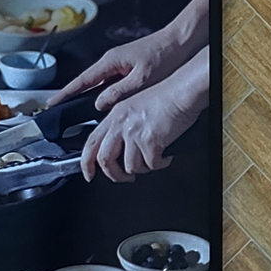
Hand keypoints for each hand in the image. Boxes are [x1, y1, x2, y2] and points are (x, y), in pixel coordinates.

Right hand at [54, 30, 184, 111]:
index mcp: (111, 61)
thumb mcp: (142, 77)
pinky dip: (106, 94)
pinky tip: (107, 106)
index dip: (65, 93)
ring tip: (79, 113)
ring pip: (100, 85)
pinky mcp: (128, 68)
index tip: (51, 103)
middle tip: (60, 113)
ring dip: (90, 97)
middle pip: (87, 83)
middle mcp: (112, 61)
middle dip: (73, 97)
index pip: (82, 80)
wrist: (181, 41)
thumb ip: (119, 91)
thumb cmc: (165, 54)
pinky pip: (111, 83)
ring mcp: (120, 64)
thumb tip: (100, 104)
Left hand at [79, 54, 208, 182]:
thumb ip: (123, 124)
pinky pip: (152, 164)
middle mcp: (121, 125)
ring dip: (143, 169)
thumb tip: (121, 147)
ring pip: (131, 167)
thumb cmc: (167, 96)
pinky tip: (165, 156)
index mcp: (115, 116)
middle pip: (105, 160)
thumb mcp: (135, 105)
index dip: (87, 163)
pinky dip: (160, 163)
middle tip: (124, 178)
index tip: (90, 174)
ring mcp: (134, 134)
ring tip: (153, 161)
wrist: (183, 92)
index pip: (91, 143)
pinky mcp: (150, 142)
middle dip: (114, 175)